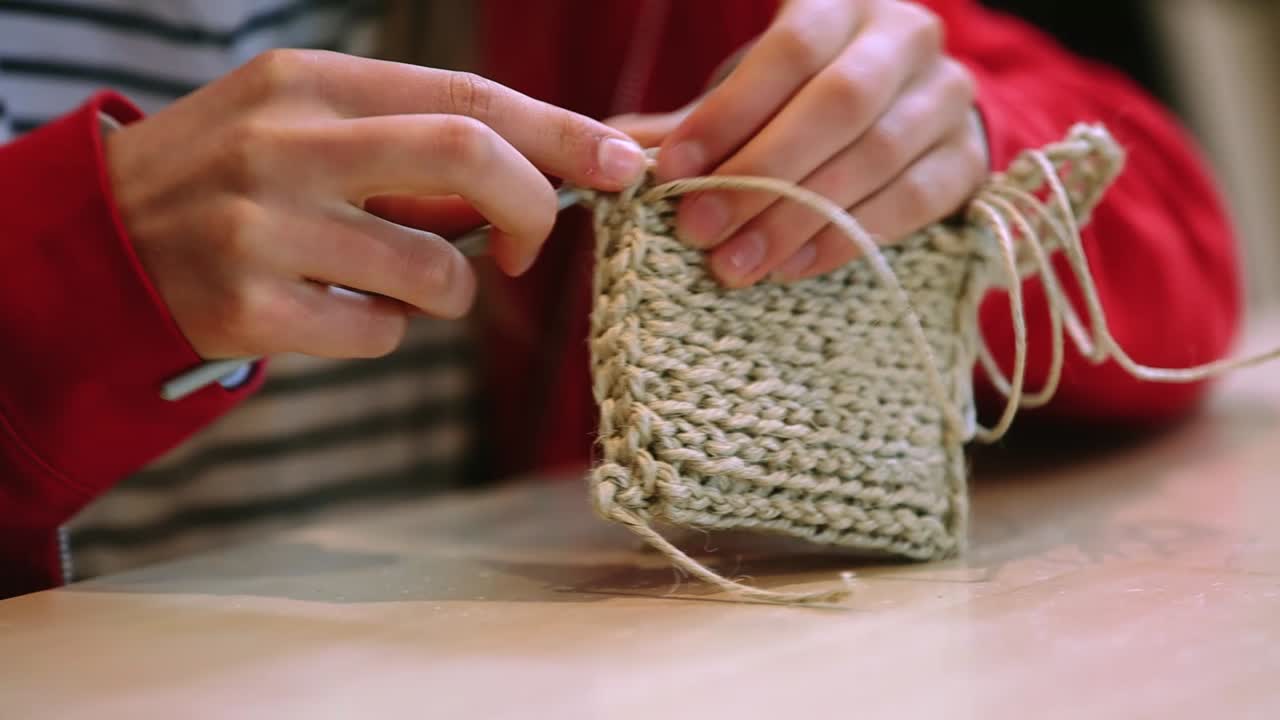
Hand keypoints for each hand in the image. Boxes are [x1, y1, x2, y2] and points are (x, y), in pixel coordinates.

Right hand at [107, 49, 646, 358]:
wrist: (101, 242)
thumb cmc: (233, 179)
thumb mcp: (305, 127)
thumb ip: (408, 143)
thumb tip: (544, 175)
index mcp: (310, 83)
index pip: (467, 96)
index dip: (560, 133)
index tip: (623, 164)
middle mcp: (286, 144)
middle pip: (467, 156)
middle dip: (534, 206)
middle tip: (535, 247)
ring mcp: (264, 227)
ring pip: (435, 270)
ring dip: (448, 289)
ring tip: (396, 279)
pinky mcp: (250, 308)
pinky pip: (381, 333)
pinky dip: (387, 329)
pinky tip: (335, 308)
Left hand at [610, 0, 986, 286]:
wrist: (903, 115)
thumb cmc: (803, 103)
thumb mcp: (750, 97)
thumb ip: (691, 124)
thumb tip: (612, 158)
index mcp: (842, 4)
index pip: (790, 50)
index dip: (728, 114)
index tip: (671, 173)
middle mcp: (906, 38)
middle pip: (837, 104)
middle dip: (759, 174)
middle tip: (698, 229)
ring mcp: (948, 97)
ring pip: (876, 156)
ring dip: (796, 217)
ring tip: (735, 264)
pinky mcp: (969, 159)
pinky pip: (912, 202)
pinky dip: (846, 238)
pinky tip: (790, 267)